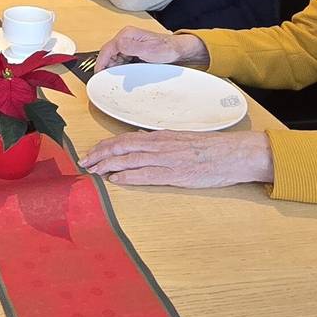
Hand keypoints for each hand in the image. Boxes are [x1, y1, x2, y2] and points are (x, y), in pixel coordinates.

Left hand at [79, 130, 273, 186]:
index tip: (91, 152)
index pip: (125, 139)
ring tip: (92, 170)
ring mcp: (166, 159)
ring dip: (107, 165)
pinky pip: (146, 174)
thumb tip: (140, 146)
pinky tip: (114, 180)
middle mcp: (159, 145)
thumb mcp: (180, 140)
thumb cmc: (209, 148)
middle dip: (99, 154)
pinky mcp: (175, 174)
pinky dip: (127, 177)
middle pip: (121, 147)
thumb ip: (160, 144)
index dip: (105, 146)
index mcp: (160, 136)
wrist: (233, 154)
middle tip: (83, 161)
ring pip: (129, 159)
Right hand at [94, 26, 208, 71]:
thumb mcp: (148, 50)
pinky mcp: (133, 51)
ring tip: (118, 79)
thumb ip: (131, 47)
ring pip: (115, 58)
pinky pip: (122, 60)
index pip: (107, 49)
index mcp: (127, 35)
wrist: (178, 50)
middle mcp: (126, 38)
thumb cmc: (166, 48)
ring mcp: (129, 44)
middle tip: (108, 79)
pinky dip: (121, 68)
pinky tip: (126, 75)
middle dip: (107, 66)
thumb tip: (117, 48)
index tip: (98, 74)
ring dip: (115, 68)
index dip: (101, 62)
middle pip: (109, 53)